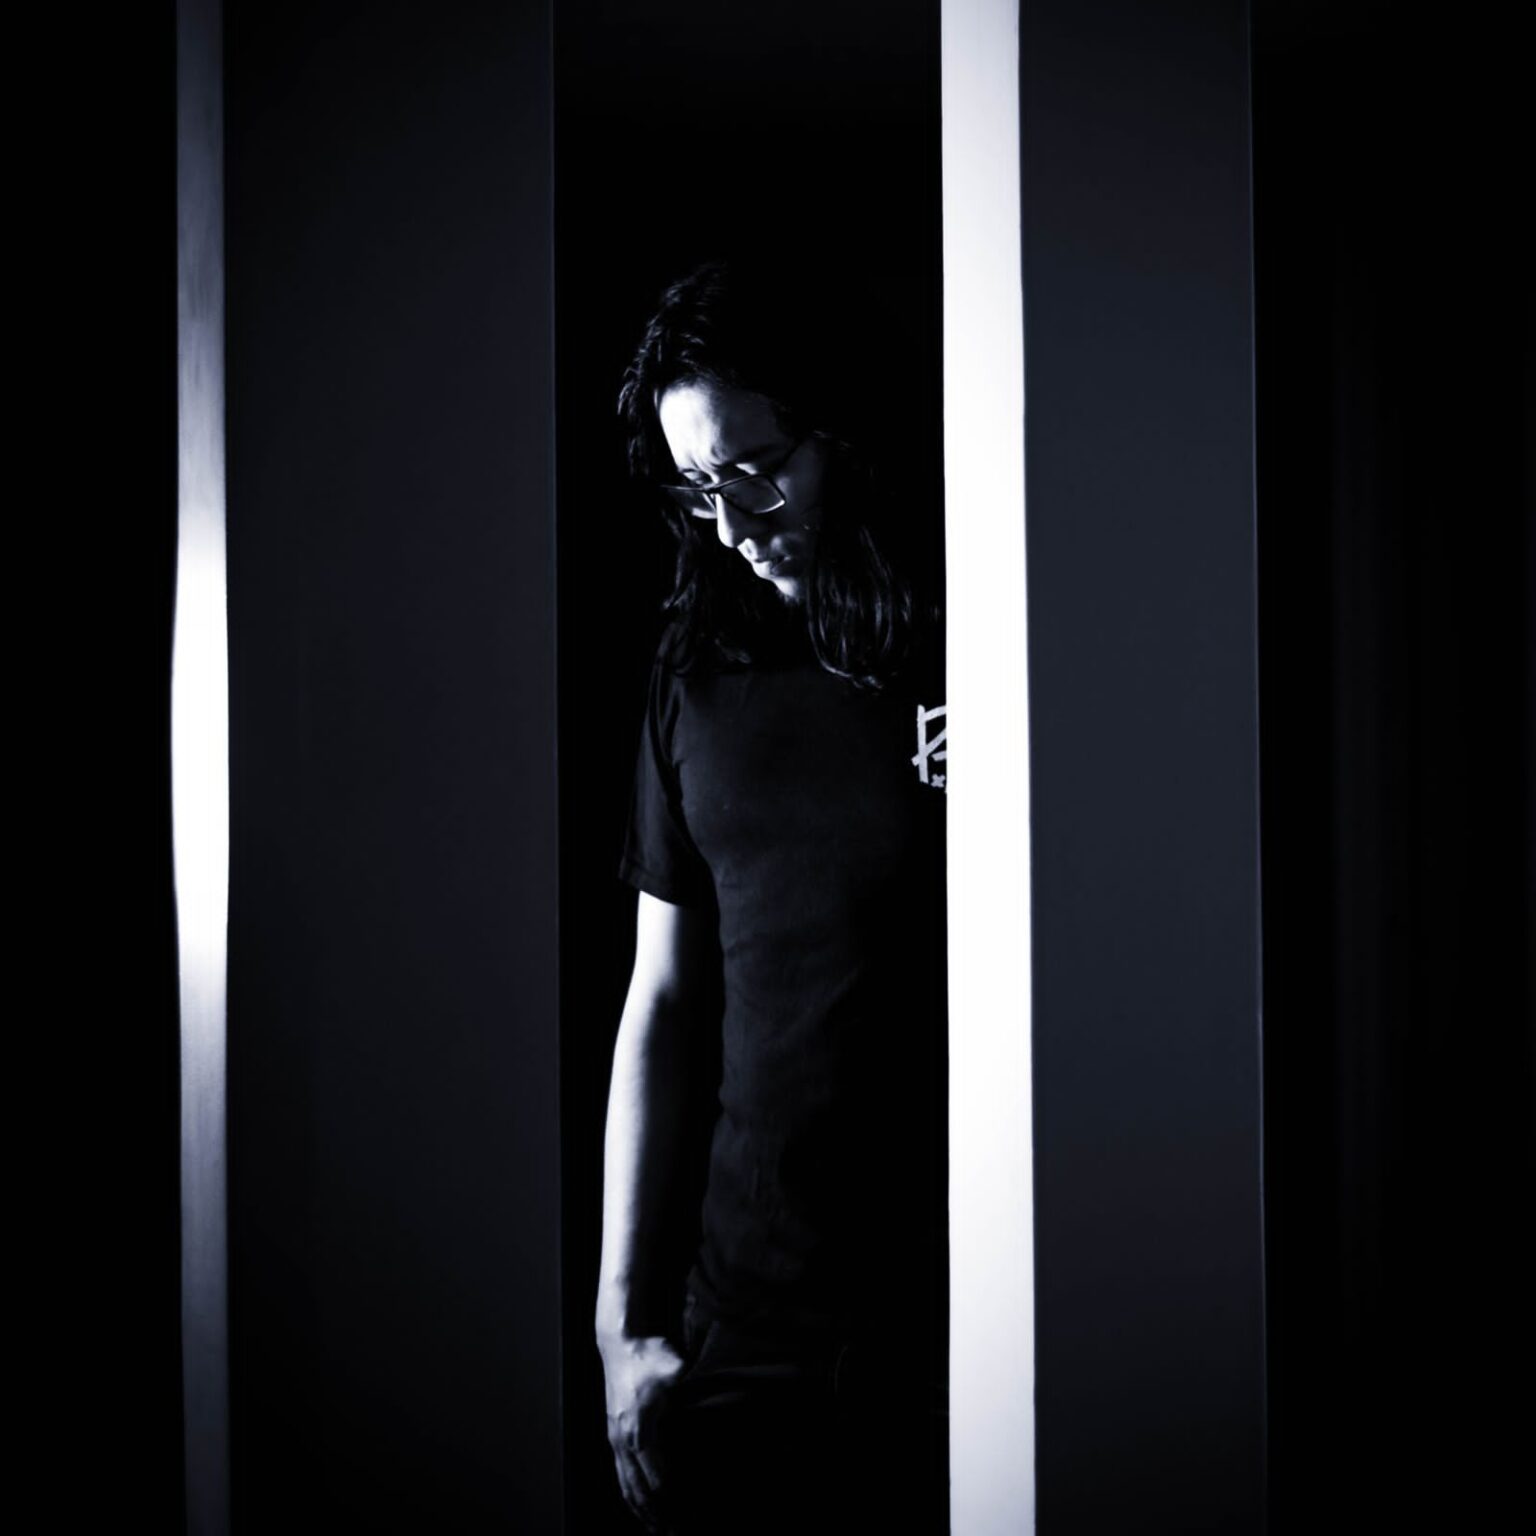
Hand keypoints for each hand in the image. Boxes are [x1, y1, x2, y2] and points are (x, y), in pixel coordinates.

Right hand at [599, 1330, 685, 1532]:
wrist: (619, 1343)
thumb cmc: (648, 1354)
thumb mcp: (674, 1367)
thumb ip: (690, 1384)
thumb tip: (717, 1393)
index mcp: (640, 1428)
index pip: (655, 1475)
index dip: (670, 1499)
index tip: (683, 1516)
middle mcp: (624, 1439)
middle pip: (638, 1488)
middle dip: (655, 1514)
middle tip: (672, 1533)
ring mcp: (614, 1438)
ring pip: (625, 1485)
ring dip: (640, 1510)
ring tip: (655, 1529)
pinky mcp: (612, 1434)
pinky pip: (618, 1473)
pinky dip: (628, 1494)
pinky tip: (636, 1504)